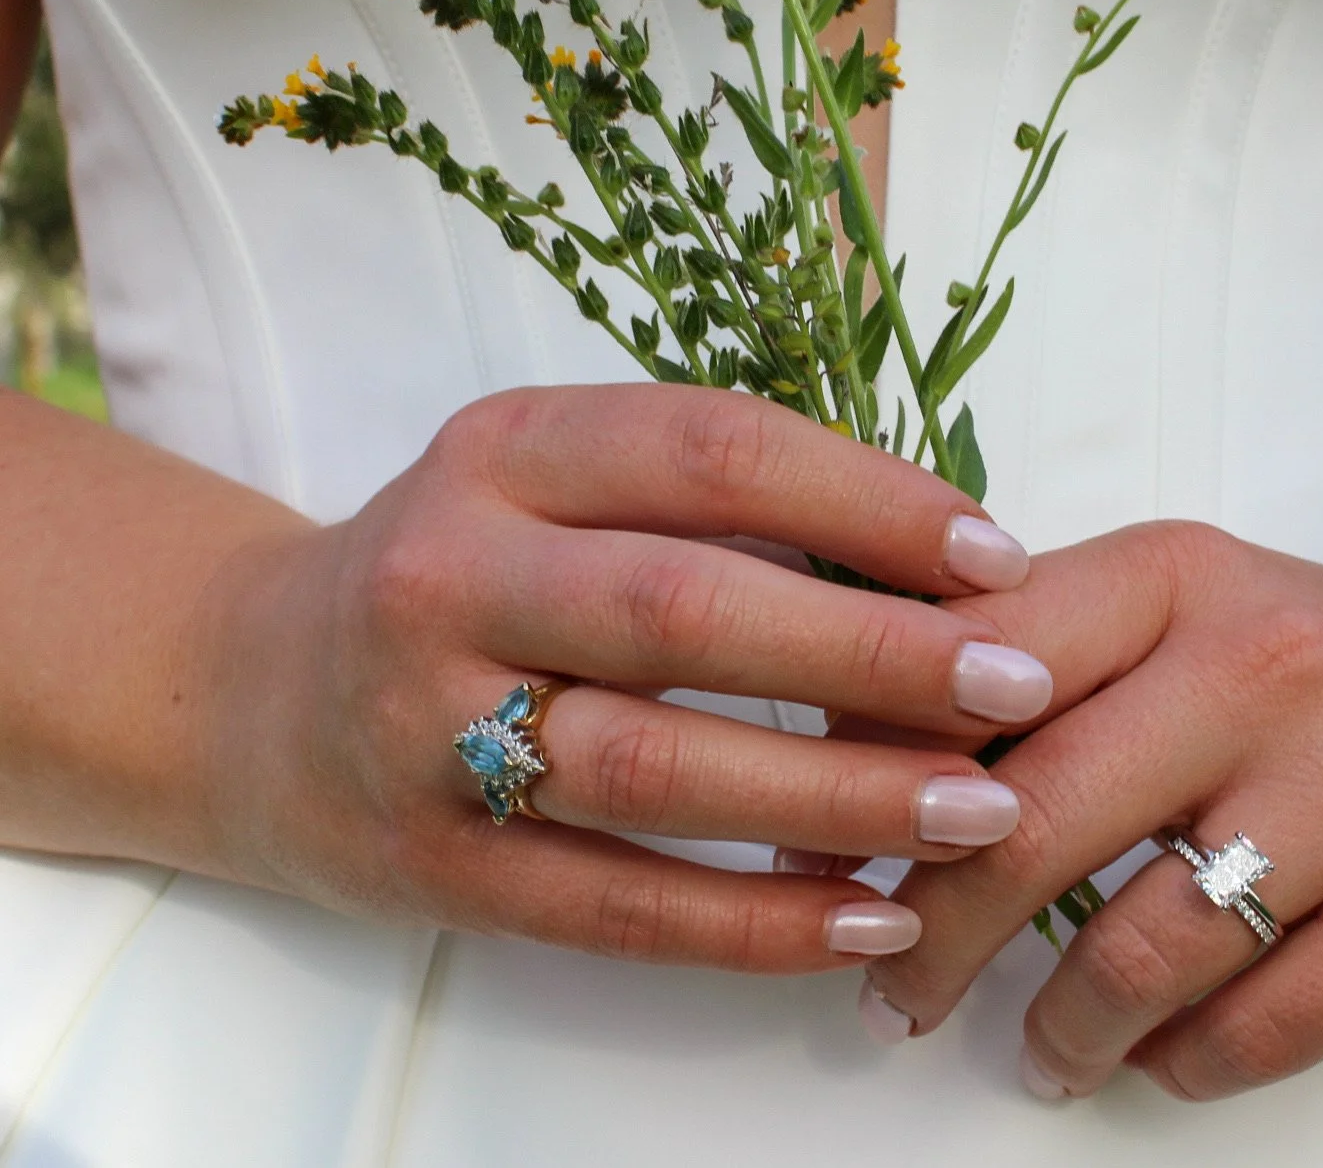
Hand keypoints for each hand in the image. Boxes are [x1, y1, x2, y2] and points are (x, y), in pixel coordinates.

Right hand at [198, 385, 1050, 972]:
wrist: (254, 692)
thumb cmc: (457, 566)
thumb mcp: (547, 482)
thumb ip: (701, 500)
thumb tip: (921, 560)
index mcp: (501, 451)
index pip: (707, 450)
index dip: (865, 498)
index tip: (994, 555)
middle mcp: (450, 575)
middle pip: (687, 610)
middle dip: (874, 652)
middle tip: (1018, 686)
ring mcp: (426, 730)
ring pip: (657, 770)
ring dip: (838, 795)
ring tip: (981, 810)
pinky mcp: (431, 869)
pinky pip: (612, 907)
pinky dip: (752, 923)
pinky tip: (869, 916)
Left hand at [857, 521, 1322, 1096]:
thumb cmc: (1307, 661)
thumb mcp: (1172, 608)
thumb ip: (1021, 650)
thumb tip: (836, 724)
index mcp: (1172, 574)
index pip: (977, 667)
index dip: (880, 764)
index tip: (828, 840)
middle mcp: (1265, 664)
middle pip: (1032, 819)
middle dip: (932, 928)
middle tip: (886, 984)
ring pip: (1139, 947)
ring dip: (1054, 1025)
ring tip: (1022, 1045)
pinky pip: (1258, 1026)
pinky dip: (1176, 1062)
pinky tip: (1146, 1055)